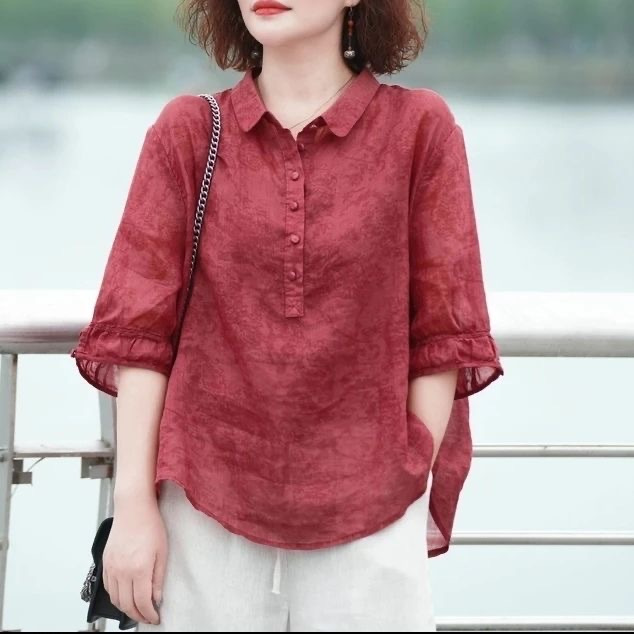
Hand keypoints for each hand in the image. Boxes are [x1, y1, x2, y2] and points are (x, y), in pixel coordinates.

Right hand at [102, 496, 166, 624]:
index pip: (142, 602)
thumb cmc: (150, 525)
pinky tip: (125, 595)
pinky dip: (116, 596)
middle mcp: (122, 571)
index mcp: (138, 569)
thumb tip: (156, 598)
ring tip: (137, 609)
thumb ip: (158, 577)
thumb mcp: (162, 551)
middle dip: (137, 615)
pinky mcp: (105, 562)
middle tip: (147, 617)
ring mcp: (111, 567)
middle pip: (126, 605)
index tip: (155, 618)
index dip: (148, 614)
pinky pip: (108, 587)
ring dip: (125, 608)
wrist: (133, 508)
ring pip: (115, 599)